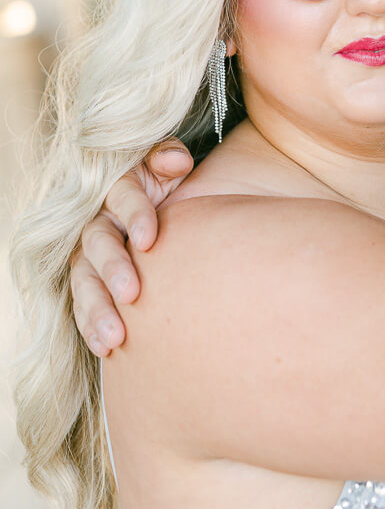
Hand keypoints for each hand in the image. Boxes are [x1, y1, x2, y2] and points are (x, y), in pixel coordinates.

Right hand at [71, 140, 193, 355]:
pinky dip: (91, 327)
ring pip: (84, 281)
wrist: (166, 211)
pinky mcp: (90, 283)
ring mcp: (89, 255)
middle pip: (97, 243)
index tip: (151, 239)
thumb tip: (177, 160)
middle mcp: (99, 221)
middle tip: (132, 294)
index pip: (123, 197)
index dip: (136, 216)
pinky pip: (83, 306)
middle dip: (113, 268)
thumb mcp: (170, 167)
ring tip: (115, 339)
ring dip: (97, 310)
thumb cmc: (170, 186)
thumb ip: (169, 158)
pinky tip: (105, 350)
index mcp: (120, 188)